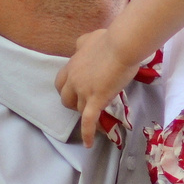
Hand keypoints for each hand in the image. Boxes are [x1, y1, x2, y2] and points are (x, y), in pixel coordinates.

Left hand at [56, 29, 140, 146]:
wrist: (122, 45)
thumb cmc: (110, 39)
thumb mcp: (90, 38)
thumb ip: (83, 44)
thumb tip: (80, 46)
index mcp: (73, 65)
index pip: (61, 82)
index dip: (67, 89)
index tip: (76, 91)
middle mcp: (74, 79)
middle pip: (66, 98)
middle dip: (73, 103)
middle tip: (84, 104)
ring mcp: (83, 90)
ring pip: (78, 109)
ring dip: (85, 113)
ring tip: (95, 119)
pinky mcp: (95, 99)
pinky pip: (88, 121)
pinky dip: (87, 133)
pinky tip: (88, 144)